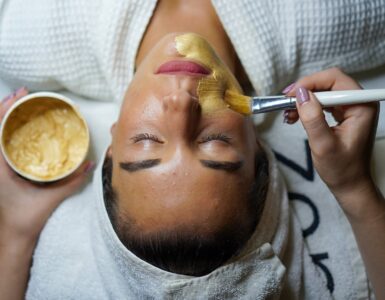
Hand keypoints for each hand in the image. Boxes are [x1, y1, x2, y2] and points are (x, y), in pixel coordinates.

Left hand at [0, 88, 93, 245]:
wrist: (13, 235)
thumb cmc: (27, 218)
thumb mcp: (51, 197)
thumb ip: (72, 181)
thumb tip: (89, 164)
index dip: (5, 110)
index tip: (19, 96)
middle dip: (6, 107)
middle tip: (23, 94)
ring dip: (5, 117)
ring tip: (18, 103)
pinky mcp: (1, 170)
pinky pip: (1, 144)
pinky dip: (6, 130)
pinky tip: (17, 125)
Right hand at [282, 68, 379, 216]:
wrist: (349, 184)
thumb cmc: (341, 169)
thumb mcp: (323, 145)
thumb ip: (312, 118)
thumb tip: (300, 93)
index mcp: (362, 106)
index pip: (335, 80)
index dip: (310, 83)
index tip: (289, 95)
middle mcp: (359, 102)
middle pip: (328, 82)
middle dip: (304, 90)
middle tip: (284, 102)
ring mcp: (351, 107)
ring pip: (323, 91)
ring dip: (303, 99)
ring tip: (288, 113)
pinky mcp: (343, 113)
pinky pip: (323, 101)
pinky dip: (307, 106)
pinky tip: (295, 115)